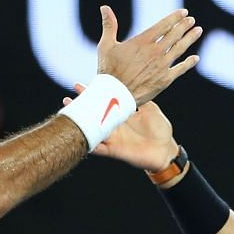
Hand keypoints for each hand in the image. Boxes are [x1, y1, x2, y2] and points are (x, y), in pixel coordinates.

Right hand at [61, 85, 177, 168]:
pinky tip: (79, 137)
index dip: (90, 94)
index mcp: (120, 114)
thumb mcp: (149, 107)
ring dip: (80, 124)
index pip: (102, 101)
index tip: (77, 85)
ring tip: (68, 115)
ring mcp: (112, 138)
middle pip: (93, 115)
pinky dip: (88, 143)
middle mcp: (113, 125)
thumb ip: (138, 97)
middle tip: (67, 100)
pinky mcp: (114, 151)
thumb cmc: (159, 129)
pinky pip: (97, 148)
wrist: (166, 149)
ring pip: (92, 130)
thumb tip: (131, 83)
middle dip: (80, 108)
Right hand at [95, 5, 201, 103]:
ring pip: (180, 49)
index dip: (175, 18)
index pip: (163, 25)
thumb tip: (104, 7)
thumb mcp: (106, 45)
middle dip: (184, 26)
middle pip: (174, 35)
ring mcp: (162, 65)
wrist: (115, 95)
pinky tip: (195, 58)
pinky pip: (180, 69)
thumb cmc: (108, 71)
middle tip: (191, 20)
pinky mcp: (165, 79)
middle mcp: (155, 51)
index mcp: (143, 41)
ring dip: (190, 39)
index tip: (183, 12)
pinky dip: (189, 63)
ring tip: (198, 31)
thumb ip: (109, 25)